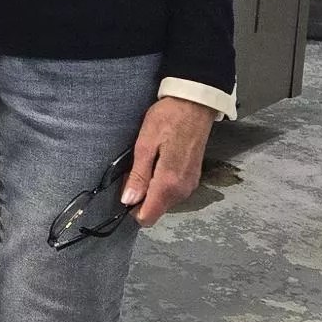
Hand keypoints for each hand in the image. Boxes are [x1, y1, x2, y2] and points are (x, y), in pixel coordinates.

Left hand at [122, 97, 216, 225]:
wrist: (195, 104)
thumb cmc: (167, 119)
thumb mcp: (145, 144)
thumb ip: (138, 176)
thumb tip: (128, 200)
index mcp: (169, 183)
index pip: (148, 216)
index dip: (132, 208)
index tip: (126, 189)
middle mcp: (182, 190)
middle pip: (155, 210)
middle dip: (141, 196)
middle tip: (135, 169)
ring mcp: (190, 185)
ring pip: (164, 202)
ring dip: (151, 189)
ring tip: (148, 162)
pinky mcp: (193, 178)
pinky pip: (173, 192)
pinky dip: (162, 184)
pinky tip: (159, 163)